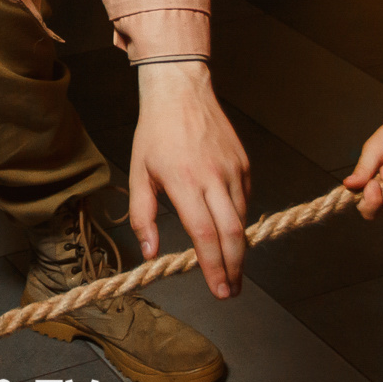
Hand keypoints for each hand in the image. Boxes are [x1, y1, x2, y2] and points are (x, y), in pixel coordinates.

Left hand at [129, 62, 249, 298]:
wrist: (180, 91)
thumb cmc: (155, 132)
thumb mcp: (138, 173)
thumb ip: (142, 215)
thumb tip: (150, 251)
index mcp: (184, 182)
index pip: (205, 236)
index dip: (213, 267)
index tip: (219, 290)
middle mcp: (212, 178)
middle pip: (232, 234)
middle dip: (234, 268)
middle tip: (231, 291)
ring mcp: (231, 170)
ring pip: (242, 219)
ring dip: (238, 247)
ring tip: (230, 267)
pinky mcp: (243, 164)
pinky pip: (244, 199)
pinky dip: (238, 219)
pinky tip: (228, 229)